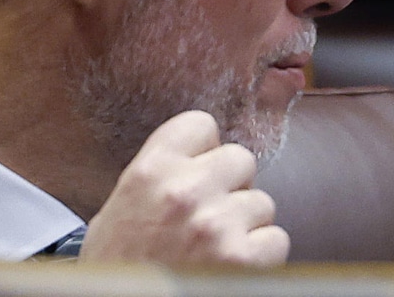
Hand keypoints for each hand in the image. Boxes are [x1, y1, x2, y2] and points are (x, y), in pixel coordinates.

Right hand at [80, 110, 289, 266]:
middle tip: (209, 215)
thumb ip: (160, 175)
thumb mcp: (119, 209)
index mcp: (150, 171)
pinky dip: (261, 256)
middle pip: (240, 159)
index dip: (204, 151)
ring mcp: (216, 225)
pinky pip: (276, 240)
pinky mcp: (242, 260)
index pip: (201, 124)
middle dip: (231, 186)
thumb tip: (201, 155)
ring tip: (214, 249)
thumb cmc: (117, 269)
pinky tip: (231, 267)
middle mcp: (185, 191)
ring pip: (262, 202)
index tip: (197, 171)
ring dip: (245, 225)